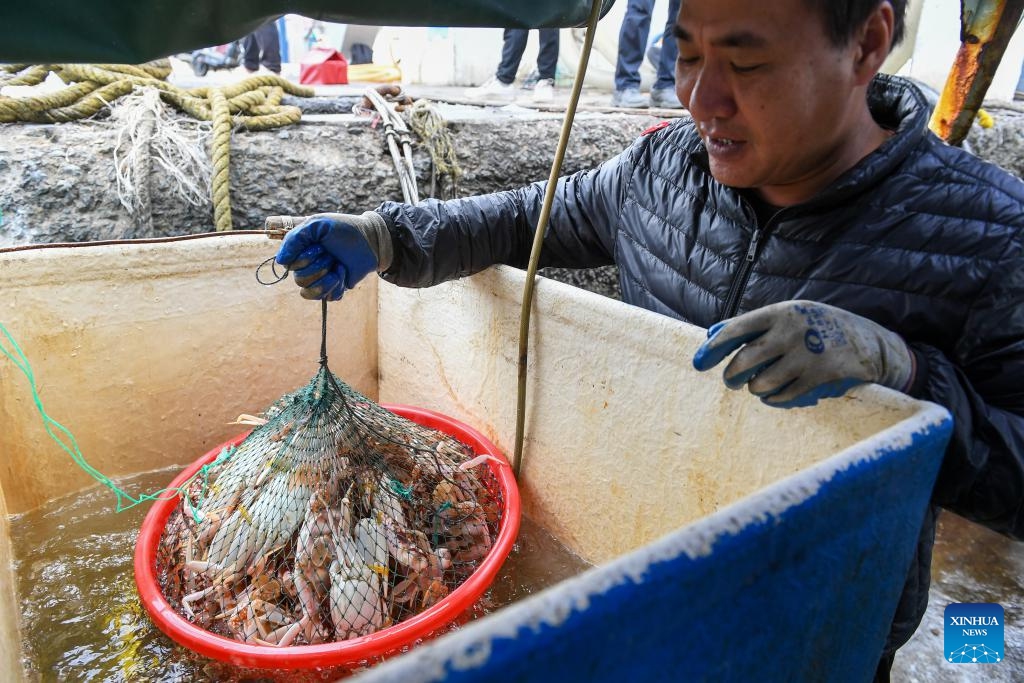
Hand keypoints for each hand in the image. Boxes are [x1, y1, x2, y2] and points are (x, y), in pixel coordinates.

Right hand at [271, 212, 392, 300]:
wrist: (369, 240)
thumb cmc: (343, 230)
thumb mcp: (317, 225)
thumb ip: (295, 239)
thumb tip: (280, 262)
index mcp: (300, 252)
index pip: (289, 265)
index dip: (304, 258)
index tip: (320, 246)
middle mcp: (306, 267)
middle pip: (300, 280)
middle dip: (319, 267)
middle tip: (332, 255)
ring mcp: (320, 279)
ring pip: (310, 293)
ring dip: (327, 279)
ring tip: (338, 266)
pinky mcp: (334, 289)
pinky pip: (327, 298)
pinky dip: (337, 285)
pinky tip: (343, 273)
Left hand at [692, 300, 913, 407]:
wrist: (868, 343)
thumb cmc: (817, 328)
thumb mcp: (788, 316)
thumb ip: (752, 326)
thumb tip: (711, 336)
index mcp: (780, 312)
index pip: (735, 330)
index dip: (712, 349)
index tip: (698, 363)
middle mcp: (792, 331)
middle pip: (744, 361)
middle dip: (732, 375)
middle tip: (732, 380)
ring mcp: (808, 355)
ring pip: (761, 384)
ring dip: (755, 389)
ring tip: (759, 385)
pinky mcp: (822, 377)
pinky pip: (783, 397)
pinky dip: (774, 399)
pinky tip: (775, 394)